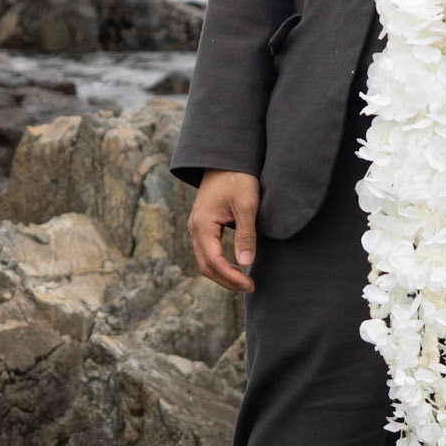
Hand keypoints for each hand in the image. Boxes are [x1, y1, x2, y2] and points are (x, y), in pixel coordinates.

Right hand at [189, 169, 260, 292]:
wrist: (226, 159)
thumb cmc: (238, 178)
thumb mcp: (246, 205)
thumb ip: (245, 235)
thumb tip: (245, 263)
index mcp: (202, 226)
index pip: (214, 262)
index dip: (231, 278)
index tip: (250, 284)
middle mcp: (195, 229)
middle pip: (206, 266)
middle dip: (226, 281)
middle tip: (249, 287)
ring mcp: (196, 227)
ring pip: (205, 260)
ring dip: (222, 274)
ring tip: (244, 281)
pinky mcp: (203, 225)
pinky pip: (207, 251)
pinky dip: (220, 263)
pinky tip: (235, 266)